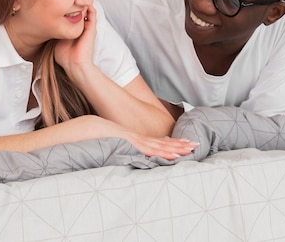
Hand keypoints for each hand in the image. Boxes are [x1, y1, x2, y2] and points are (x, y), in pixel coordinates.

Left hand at [54, 5, 96, 72]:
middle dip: (74, 2)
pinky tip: (81, 1)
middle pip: (78, 10)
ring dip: (81, 2)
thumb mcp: (54, 39)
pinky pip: (92, 13)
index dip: (66, 6)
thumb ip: (52, 31)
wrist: (74, 64)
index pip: (70, 14)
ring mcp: (86, 26)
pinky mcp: (92, 27)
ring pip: (86, 9)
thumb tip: (41, 22)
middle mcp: (79, 27)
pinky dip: (88, 6)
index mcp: (71, 29)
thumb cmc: (64, 56)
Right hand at [80, 116, 196, 159]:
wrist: (88, 127)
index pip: (156, 143)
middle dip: (179, 143)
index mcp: (134, 140)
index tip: (184, 144)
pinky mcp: (133, 143)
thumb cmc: (97, 138)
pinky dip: (164, 151)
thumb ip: (119, 150)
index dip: (171, 143)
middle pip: (163, 142)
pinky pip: (151, 149)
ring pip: (161, 145)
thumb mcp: (111, 145)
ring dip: (177, 147)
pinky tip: (175, 154)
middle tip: (196, 144)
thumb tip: (122, 158)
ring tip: (191, 148)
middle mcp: (138, 138)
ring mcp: (136, 140)